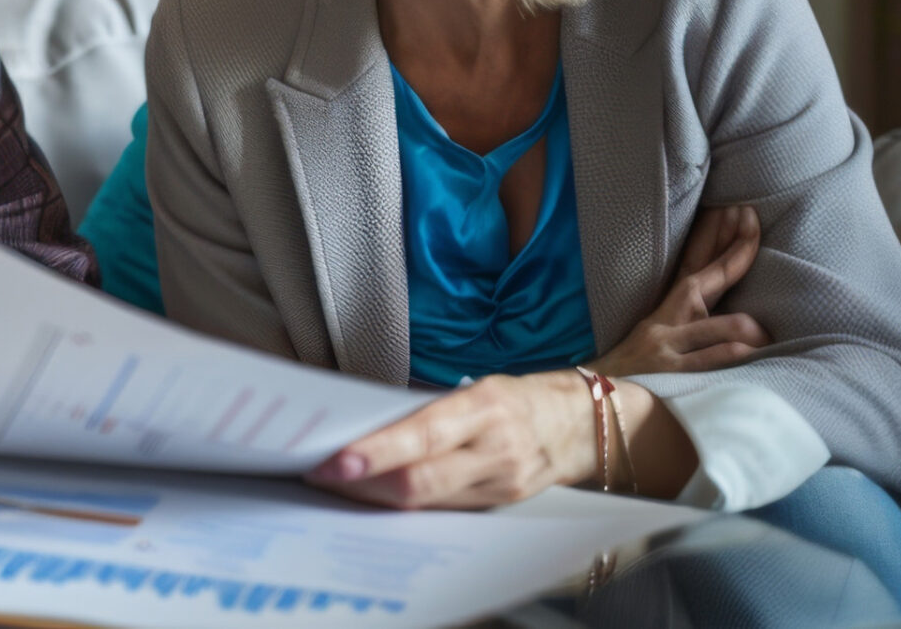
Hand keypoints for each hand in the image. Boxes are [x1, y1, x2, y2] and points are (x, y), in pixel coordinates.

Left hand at [306, 372, 591, 508]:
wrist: (580, 426)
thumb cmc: (514, 400)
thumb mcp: (477, 390)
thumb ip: (428, 411)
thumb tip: (364, 427)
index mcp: (486, 408)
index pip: (422, 435)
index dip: (376, 452)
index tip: (334, 461)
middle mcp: (495, 450)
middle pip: (421, 479)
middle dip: (364, 483)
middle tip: (320, 476)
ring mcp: (500, 484)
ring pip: (427, 502)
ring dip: (376, 496)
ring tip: (337, 484)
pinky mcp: (501, 505)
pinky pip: (443, 510)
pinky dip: (405, 505)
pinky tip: (377, 495)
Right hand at [589, 204, 767, 378]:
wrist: (597, 396)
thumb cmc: (640, 369)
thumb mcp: (663, 334)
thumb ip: (700, 318)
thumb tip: (744, 310)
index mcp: (669, 305)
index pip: (696, 261)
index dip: (717, 234)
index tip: (740, 210)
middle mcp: (667, 317)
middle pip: (701, 274)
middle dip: (728, 246)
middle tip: (748, 215)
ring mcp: (667, 343)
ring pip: (707, 323)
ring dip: (738, 323)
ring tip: (764, 330)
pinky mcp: (668, 371)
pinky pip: (702, 359)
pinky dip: (724, 352)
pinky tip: (746, 349)